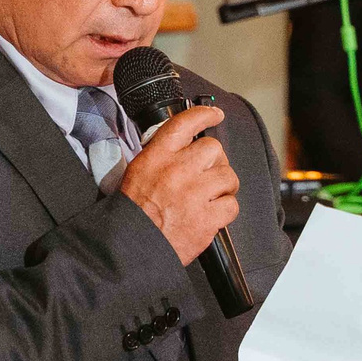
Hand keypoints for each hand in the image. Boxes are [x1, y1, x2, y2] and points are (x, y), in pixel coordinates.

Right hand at [119, 104, 238, 265]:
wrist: (130, 246)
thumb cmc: (132, 212)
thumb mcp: (136, 172)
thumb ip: (160, 157)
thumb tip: (182, 148)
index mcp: (157, 157)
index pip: (185, 124)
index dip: (204, 115)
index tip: (215, 114)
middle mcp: (178, 170)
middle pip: (214, 148)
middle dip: (216, 161)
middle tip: (209, 174)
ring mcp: (194, 194)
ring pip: (228, 176)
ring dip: (225, 186)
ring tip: (212, 196)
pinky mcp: (206, 218)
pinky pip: (231, 205)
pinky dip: (226, 210)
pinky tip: (213, 215)